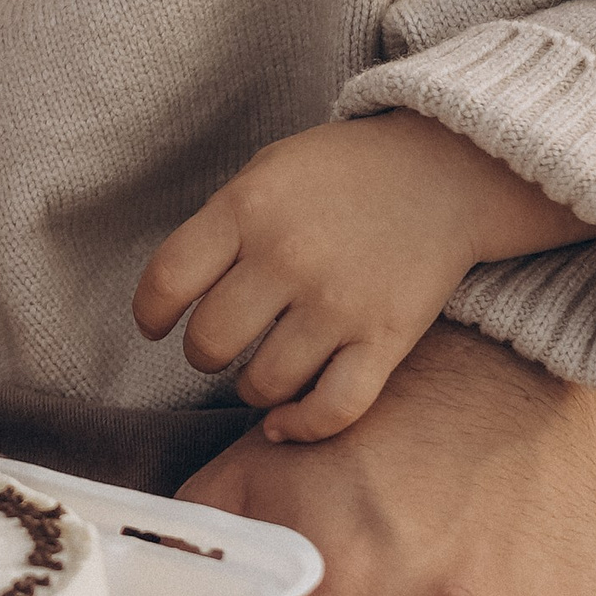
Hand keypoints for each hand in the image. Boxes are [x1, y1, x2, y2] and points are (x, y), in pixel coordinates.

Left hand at [135, 112, 592, 440]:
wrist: (444, 170)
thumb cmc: (343, 174)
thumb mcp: (266, 172)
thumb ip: (220, 228)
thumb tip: (175, 298)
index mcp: (246, 208)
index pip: (167, 281)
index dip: (151, 313)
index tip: (157, 325)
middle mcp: (288, 256)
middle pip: (210, 341)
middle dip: (205, 352)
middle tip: (220, 343)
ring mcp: (339, 301)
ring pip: (263, 382)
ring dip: (251, 388)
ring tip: (260, 370)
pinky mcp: (386, 337)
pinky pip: (332, 408)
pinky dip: (301, 425)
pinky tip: (283, 421)